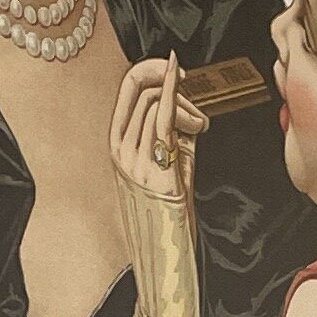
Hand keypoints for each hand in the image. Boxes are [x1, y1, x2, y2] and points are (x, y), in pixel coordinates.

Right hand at [108, 55, 197, 210]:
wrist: (168, 248)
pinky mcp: (155, 169)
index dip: (151, 70)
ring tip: (198, 128)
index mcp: (118, 144)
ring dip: (186, 107)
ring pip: (156, 104)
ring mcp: (134, 159)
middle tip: (189, 91)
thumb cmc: (170, 208)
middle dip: (170, 82)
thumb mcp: (169, 160)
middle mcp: (121, 149)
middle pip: (143, 91)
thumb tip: (184, 101)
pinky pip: (162, 119)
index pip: (127, 90)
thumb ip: (172, 130)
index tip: (175, 68)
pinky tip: (180, 80)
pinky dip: (173, 94)